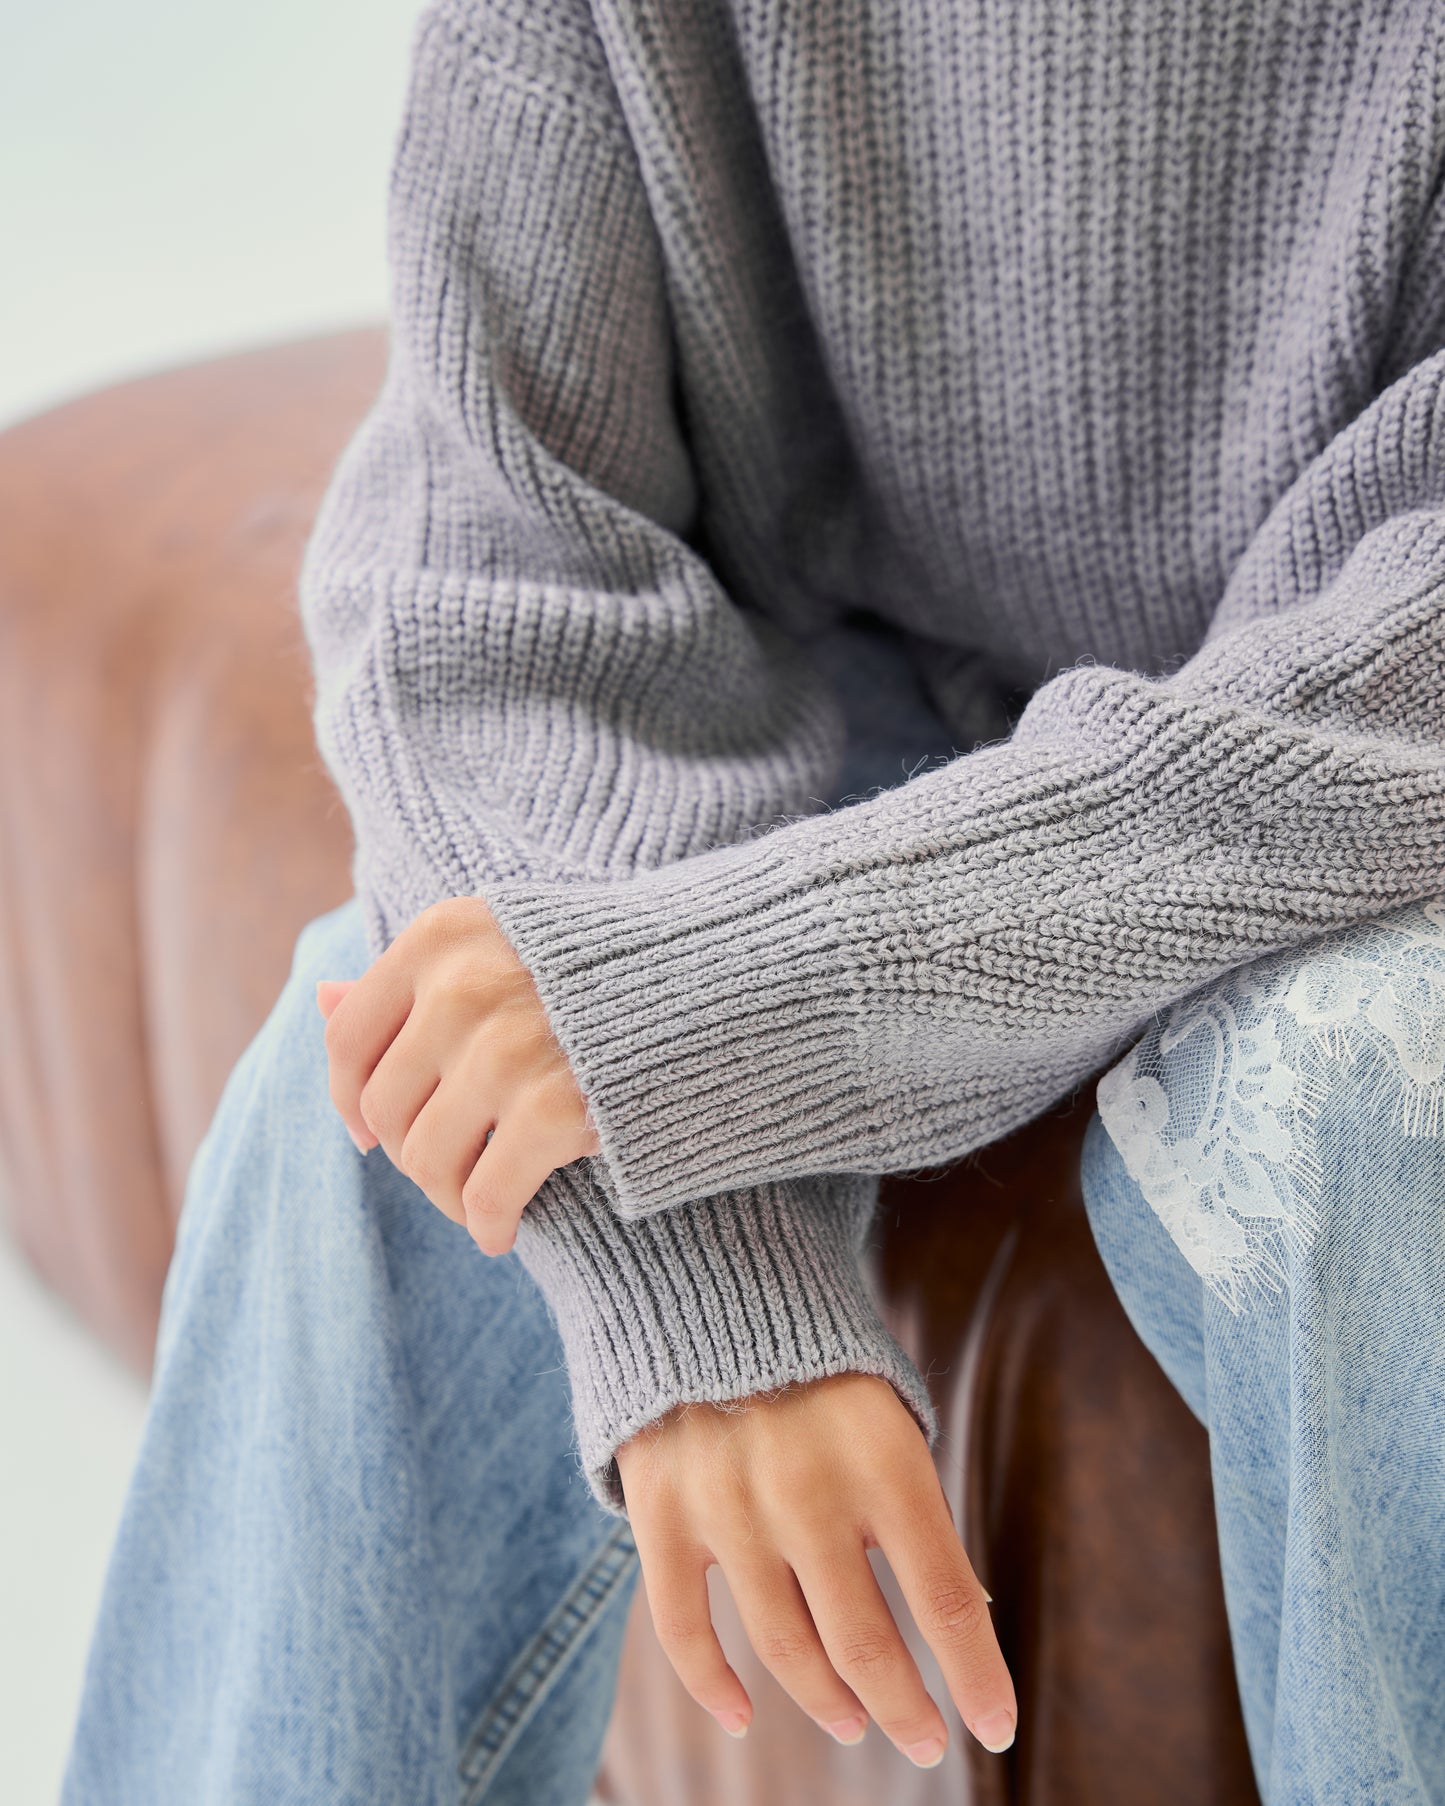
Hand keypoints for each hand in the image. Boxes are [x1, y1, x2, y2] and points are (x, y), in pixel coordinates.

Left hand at [314, 895, 598, 1254]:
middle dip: (411, 1154)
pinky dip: (488, 1223)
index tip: (371, 1134)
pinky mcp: (554, 1109)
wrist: (732, 981)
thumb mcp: (506, 943)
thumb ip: (418, 978)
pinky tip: (504, 1228)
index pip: (348, 1036)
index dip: (350, 1099)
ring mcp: (506, 1049)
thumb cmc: (612, 968)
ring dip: (449, 1195)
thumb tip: (318, 998)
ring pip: (426, 1160)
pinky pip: (485, 1195)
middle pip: (386, 1107)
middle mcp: (462, 986)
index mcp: (443, 936)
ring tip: (479, 1201)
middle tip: (451, 1171)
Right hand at [616, 1371, 1016, 1766]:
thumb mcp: (891, 1417)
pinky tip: (742, 1715)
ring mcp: (728, 1505)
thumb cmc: (821, 1366)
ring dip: (827, 1701)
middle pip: (866, 1644)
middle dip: (905, 1709)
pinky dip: (713, 1686)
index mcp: (884, 1459)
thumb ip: (917, 1510)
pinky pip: (684, 1629)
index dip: (977, 1677)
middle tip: (926, 1739)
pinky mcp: (662, 1510)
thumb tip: (967, 1618)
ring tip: (853, 1721)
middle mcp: (807, 1490)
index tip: (996, 1728)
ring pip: (785, 1648)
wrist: (706, 1285)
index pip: (946, 1599)